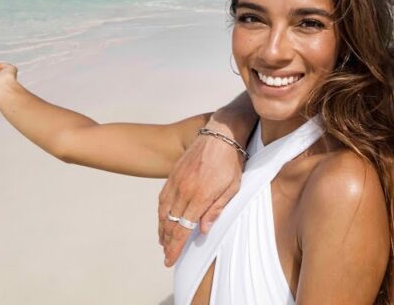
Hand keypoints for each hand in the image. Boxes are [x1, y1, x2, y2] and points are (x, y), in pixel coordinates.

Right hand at [157, 128, 243, 266]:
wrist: (221, 134)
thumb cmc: (232, 161)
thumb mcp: (233, 187)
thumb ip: (216, 209)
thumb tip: (202, 230)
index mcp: (200, 196)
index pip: (183, 228)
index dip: (175, 246)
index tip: (170, 259)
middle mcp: (184, 190)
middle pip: (170, 223)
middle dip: (167, 242)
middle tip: (166, 256)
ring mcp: (177, 181)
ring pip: (163, 211)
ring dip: (162, 229)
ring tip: (163, 242)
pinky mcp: (174, 173)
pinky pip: (163, 197)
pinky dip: (160, 212)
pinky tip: (162, 219)